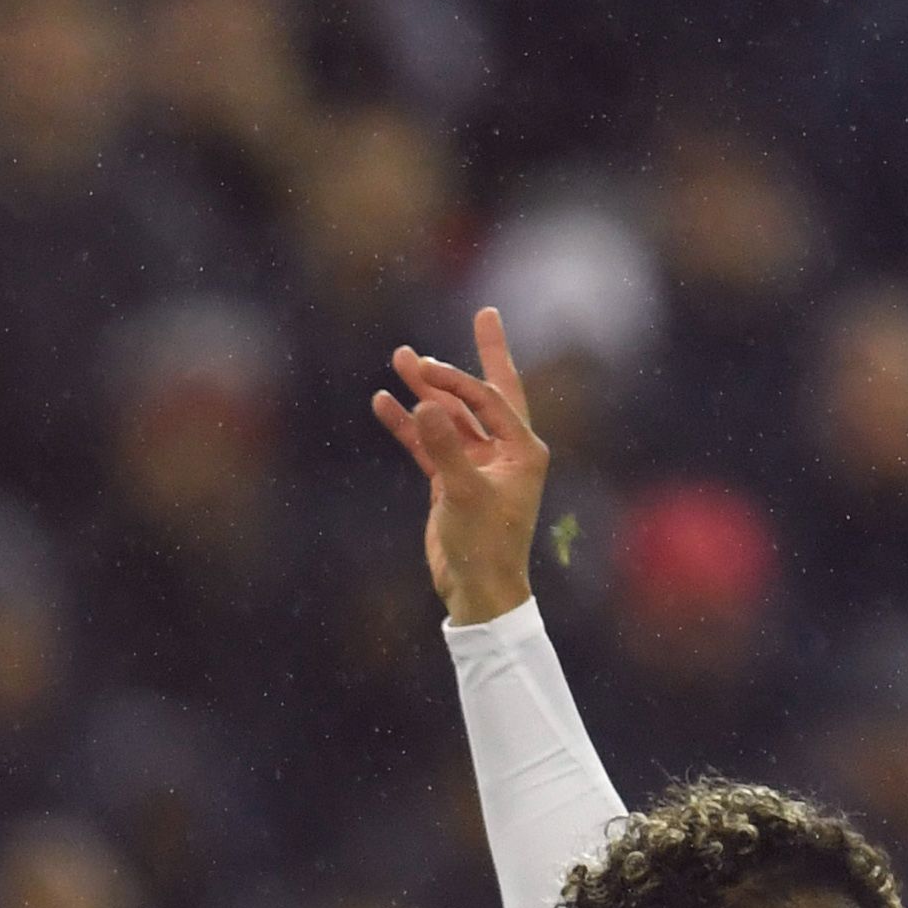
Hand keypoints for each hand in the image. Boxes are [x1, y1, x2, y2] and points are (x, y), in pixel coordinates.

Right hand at [373, 309, 550, 625]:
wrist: (477, 590)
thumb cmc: (485, 545)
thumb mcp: (464, 494)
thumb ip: (444, 448)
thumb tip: (424, 404)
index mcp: (523, 450)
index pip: (490, 399)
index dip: (457, 379)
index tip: (424, 366)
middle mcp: (504, 452)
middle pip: (482, 395)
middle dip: (464, 365)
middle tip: (476, 317)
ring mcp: (476, 464)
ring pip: (448, 418)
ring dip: (425, 392)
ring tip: (398, 359)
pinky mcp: (452, 480)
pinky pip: (429, 444)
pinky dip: (408, 426)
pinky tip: (384, 403)